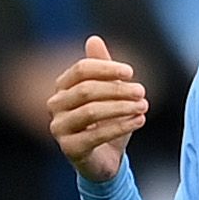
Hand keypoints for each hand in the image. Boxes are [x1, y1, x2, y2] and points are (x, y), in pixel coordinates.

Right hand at [46, 36, 146, 181]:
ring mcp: (59, 128)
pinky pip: (96, 134)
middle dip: (117, 89)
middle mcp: (55, 106)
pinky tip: (139, 121)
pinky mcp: (70, 149)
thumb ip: (103, 69)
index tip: (131, 72)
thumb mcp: (109, 93)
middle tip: (142, 91)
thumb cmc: (107, 123)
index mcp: (62, 88)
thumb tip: (94, 39)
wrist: (104, 160)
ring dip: (121, 107)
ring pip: (90, 111)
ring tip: (143, 106)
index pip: (81, 70)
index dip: (106, 68)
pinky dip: (121, 126)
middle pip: (86, 89)